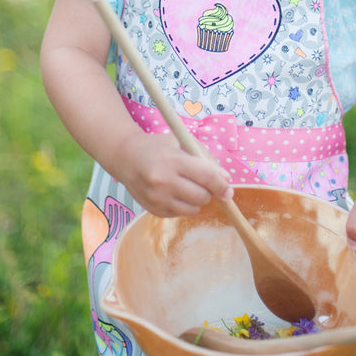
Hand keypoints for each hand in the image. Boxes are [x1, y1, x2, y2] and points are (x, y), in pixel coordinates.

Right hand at [112, 127, 233, 217]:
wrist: (126, 157)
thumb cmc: (159, 147)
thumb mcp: (182, 142)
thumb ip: (206, 158)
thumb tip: (225, 180)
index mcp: (172, 160)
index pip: (205, 176)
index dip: (221, 185)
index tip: (229, 190)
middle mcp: (163, 182)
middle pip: (201, 196)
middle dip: (209, 191)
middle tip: (203, 181)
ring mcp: (157, 199)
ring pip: (193, 209)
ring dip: (197, 199)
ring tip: (188, 185)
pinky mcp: (153, 210)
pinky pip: (180, 214)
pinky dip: (184, 205)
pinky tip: (174, 191)